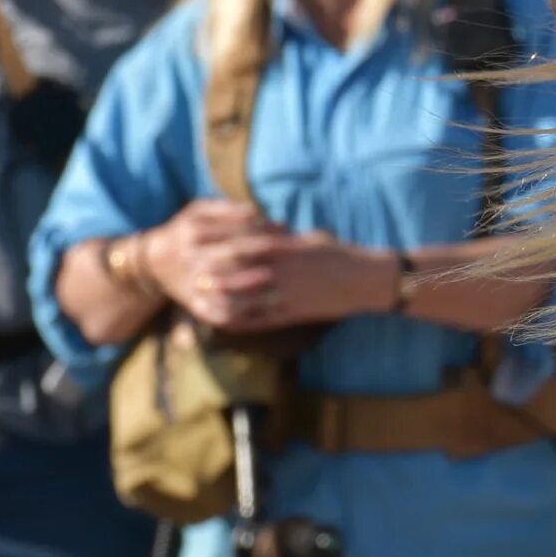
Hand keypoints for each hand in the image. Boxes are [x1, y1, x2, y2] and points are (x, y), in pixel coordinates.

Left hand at [143, 202, 397, 332]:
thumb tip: (261, 233)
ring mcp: (288, 294)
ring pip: (246, 299)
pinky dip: (241, 322)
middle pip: (239, 273)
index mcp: (286, 248)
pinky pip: (261, 320)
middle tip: (191, 277)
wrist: (364, 280)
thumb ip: (282, 240)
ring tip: (202, 301)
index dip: (220, 249)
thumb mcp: (308, 241)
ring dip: (222, 300)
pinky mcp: (294, 314)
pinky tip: (226, 323)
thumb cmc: (337, 255)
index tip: (201, 249)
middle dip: (214, 275)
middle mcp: (283, 271)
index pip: (245, 246)